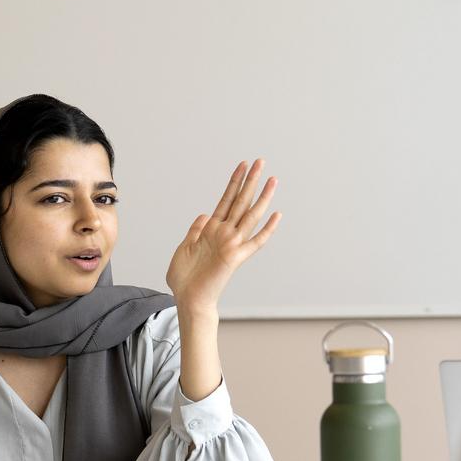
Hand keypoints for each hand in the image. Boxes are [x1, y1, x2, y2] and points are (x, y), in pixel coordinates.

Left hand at [166, 159, 280, 315]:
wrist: (188, 299)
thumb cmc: (184, 279)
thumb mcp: (184, 248)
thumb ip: (195, 230)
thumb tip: (205, 214)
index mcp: (211, 230)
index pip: (226, 200)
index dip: (234, 182)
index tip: (242, 165)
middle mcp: (225, 234)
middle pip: (240, 201)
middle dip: (251, 181)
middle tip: (261, 162)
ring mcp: (232, 244)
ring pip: (250, 215)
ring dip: (262, 197)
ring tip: (272, 179)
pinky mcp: (236, 258)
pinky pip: (255, 242)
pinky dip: (267, 229)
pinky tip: (276, 215)